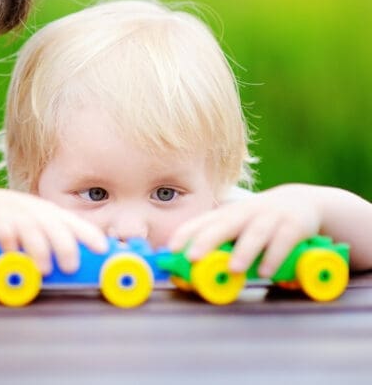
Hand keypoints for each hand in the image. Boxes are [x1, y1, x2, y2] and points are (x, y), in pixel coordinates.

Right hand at [0, 188, 107, 273]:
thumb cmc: (21, 225)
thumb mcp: (44, 231)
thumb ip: (62, 247)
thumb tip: (91, 274)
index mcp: (54, 217)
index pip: (76, 225)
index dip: (90, 236)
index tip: (102, 250)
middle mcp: (36, 214)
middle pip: (54, 227)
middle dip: (65, 247)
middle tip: (71, 268)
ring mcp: (14, 216)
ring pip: (29, 229)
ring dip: (38, 250)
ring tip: (44, 270)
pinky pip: (2, 231)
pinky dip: (9, 244)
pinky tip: (13, 257)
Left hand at [168, 184, 320, 276]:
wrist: (304, 202)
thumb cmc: (261, 221)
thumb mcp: (238, 227)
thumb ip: (220, 244)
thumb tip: (193, 269)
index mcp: (228, 215)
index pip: (201, 222)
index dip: (185, 234)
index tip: (170, 250)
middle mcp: (246, 214)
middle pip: (223, 225)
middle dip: (207, 241)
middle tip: (192, 258)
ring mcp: (270, 218)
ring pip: (255, 234)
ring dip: (243, 251)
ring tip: (233, 269)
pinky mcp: (294, 225)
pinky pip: (284, 241)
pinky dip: (274, 257)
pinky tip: (266, 272)